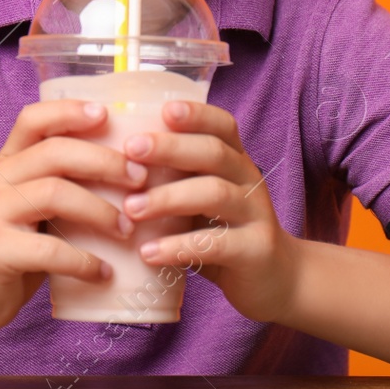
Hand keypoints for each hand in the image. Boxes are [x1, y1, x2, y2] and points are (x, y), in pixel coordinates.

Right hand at [0, 99, 149, 334]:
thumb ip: (63, 183)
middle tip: (140, 180)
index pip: (33, 119)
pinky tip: (103, 272)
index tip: (107, 115)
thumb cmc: (16, 246)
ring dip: (101, 211)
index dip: (69, 111)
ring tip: (127, 230)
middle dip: (104, 162)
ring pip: (55, 194)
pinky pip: (50, 250)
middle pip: (55, 153)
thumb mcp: (34, 206)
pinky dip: (84, 261)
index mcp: (8, 162)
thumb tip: (132, 169)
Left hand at [120, 100, 299, 323]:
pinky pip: (216, 244)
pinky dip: (178, 247)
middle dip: (170, 148)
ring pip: (214, 194)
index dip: (196, 114)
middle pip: (214, 153)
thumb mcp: (203, 200)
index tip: (163, 109)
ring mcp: (256, 215)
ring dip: (168, 198)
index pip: (223, 125)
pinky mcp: (255, 251)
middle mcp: (249, 180)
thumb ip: (174, 180)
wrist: (276, 279)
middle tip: (130, 150)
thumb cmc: (223, 233)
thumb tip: (112, 161)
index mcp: (235, 161)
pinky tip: (149, 252)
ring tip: (131, 209)